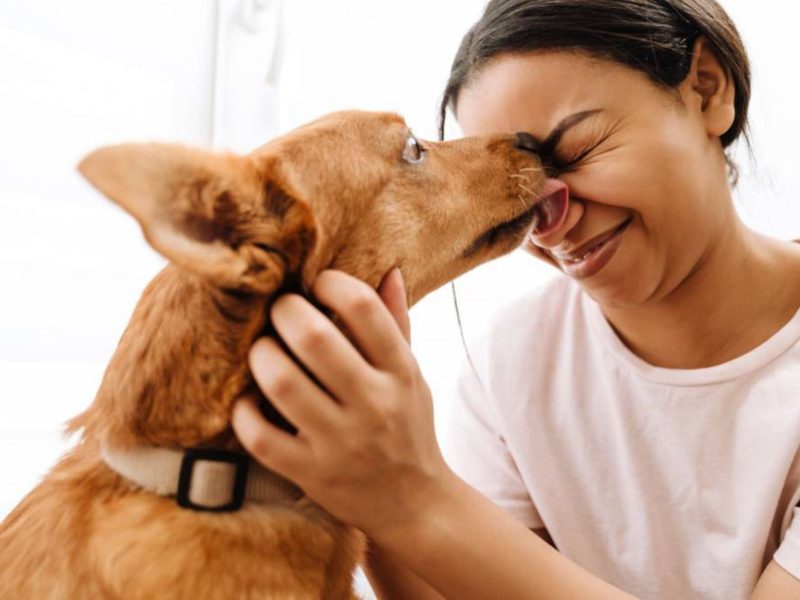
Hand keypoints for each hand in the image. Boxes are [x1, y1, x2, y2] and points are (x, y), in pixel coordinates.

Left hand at [232, 268, 454, 536]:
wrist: (414, 504)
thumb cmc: (407, 427)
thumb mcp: (412, 375)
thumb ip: (397, 324)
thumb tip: (389, 270)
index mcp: (400, 372)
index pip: (363, 307)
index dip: (331, 283)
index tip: (317, 284)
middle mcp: (373, 404)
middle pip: (314, 337)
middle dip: (284, 311)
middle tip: (278, 310)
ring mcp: (341, 442)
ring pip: (281, 382)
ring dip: (261, 355)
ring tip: (262, 350)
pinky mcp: (311, 474)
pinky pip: (260, 436)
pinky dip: (244, 411)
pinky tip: (250, 399)